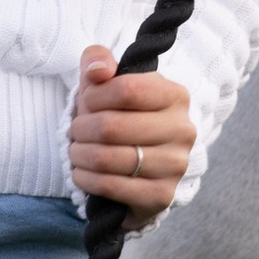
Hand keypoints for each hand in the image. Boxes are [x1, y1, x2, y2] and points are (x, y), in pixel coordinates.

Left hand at [70, 48, 195, 226]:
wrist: (138, 169)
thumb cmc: (120, 118)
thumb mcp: (108, 84)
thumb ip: (98, 62)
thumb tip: (98, 70)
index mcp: (175, 96)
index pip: (126, 89)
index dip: (94, 96)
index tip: (86, 102)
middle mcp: (183, 130)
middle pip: (111, 126)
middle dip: (81, 129)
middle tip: (76, 132)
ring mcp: (175, 165)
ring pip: (107, 158)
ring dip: (80, 155)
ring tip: (76, 151)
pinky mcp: (162, 196)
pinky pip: (110, 186)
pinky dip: (86, 179)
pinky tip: (82, 173)